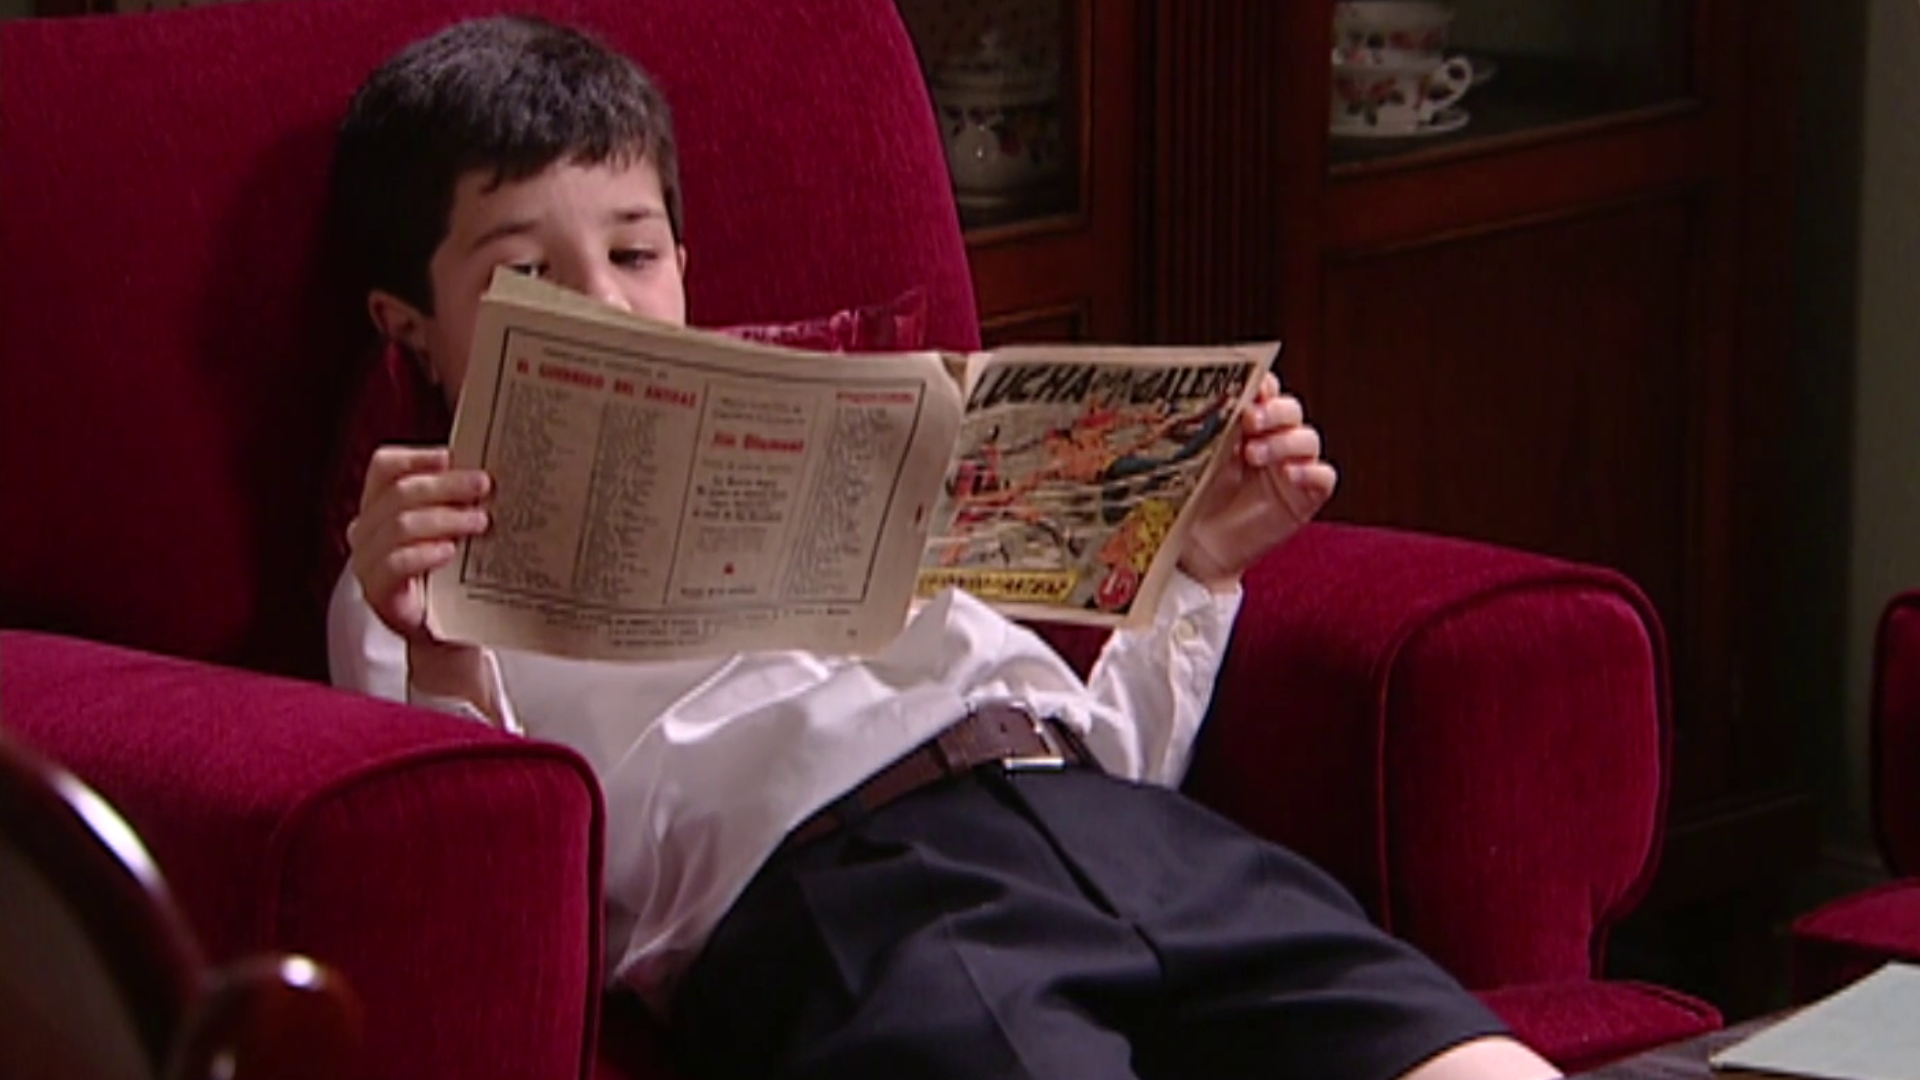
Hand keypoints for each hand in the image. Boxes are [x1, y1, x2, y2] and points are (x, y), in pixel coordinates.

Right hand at [345, 446, 491, 645]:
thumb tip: (485, 470)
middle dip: (445, 485)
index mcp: (381, 506)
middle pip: (399, 493)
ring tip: (480, 521)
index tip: (452, 456)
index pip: (384, 468)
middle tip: (483, 485)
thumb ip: (457, 500)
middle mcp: (367, 530)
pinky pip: (394, 564)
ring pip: (398, 526)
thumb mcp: (453, 529)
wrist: (448, 631)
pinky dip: (423, 553)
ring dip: (444, 518)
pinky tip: (450, 552)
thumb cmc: (451, 574)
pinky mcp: (378, 593)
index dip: (416, 457)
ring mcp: (367, 562)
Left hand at [1177, 373, 1337, 588]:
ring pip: (1307, 439)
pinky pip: (1323, 477)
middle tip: (1249, 420)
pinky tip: (1289, 474)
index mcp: (1246, 423)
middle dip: (1273, 411)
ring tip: (1254, 455)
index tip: (1250, 386)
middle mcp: (1273, 439)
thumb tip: (1214, 401)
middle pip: (1290, 410)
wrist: (1195, 547)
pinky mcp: (1305, 496)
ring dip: (1285, 441)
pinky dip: (1310, 471)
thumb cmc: (1191, 499)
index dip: (1263, 384)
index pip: (1266, 391)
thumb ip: (1211, 430)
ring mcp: (1292, 466)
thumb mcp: (1197, 458)